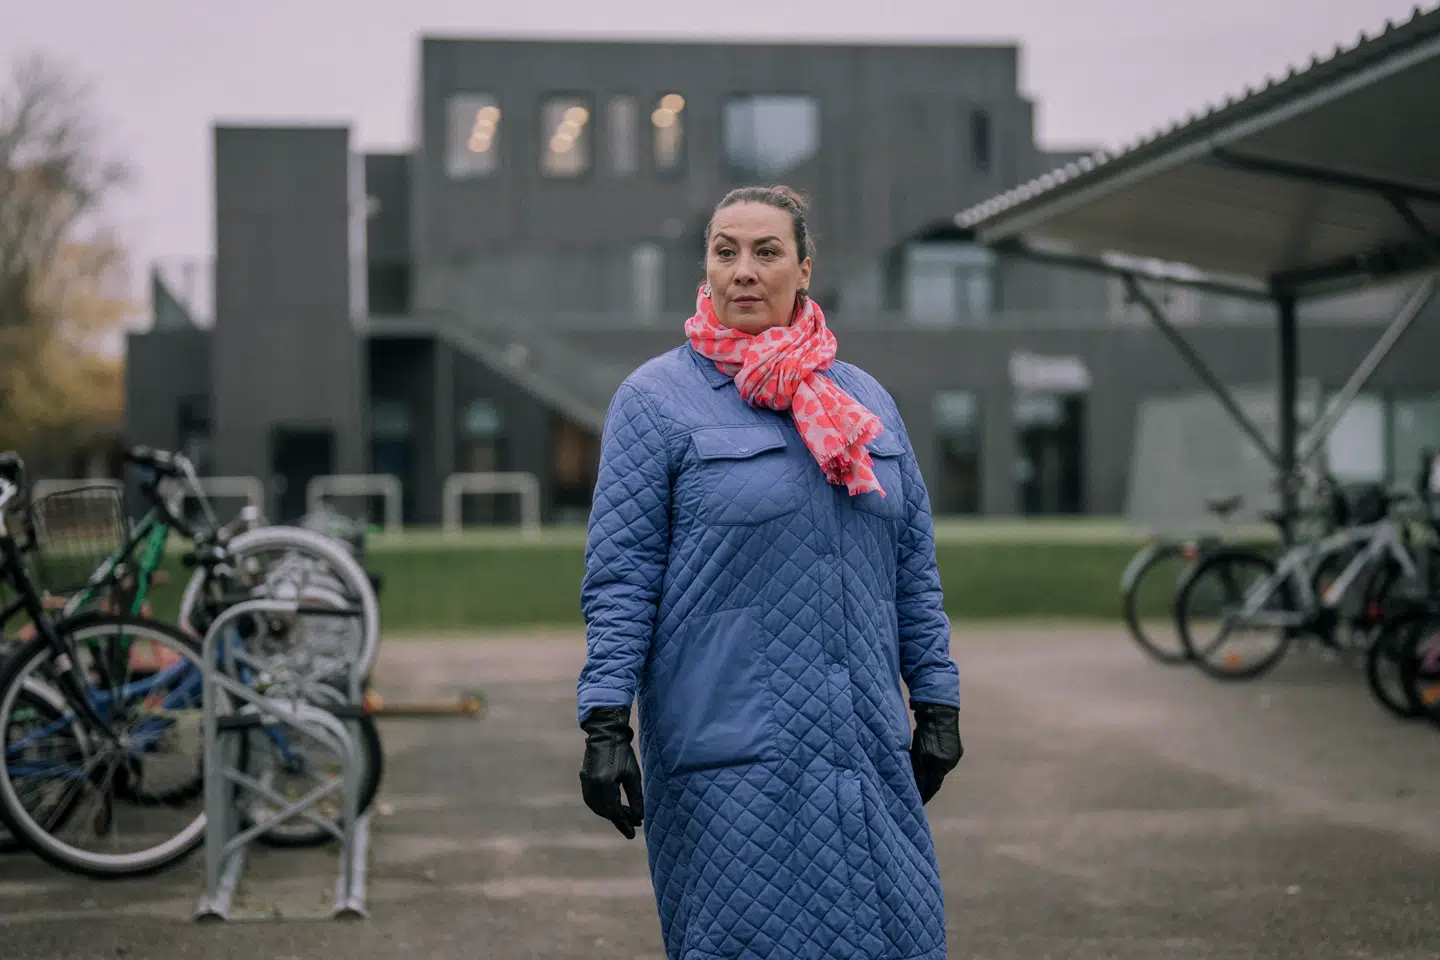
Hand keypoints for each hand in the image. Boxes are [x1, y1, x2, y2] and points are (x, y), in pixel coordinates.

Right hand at [579, 705, 644, 838]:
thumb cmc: (622, 752)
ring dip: (611, 813)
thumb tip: (639, 817)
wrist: (605, 733)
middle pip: (605, 811)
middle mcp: (592, 787)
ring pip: (597, 807)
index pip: (614, 812)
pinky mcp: (584, 779)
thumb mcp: (633, 775)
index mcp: (605, 785)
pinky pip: (592, 800)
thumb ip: (636, 797)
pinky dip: (603, 806)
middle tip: (634, 823)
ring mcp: (586, 783)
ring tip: (626, 815)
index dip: (624, 825)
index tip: (632, 835)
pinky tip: (613, 805)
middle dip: (619, 819)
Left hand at [909, 702, 962, 804]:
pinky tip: (926, 756)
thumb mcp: (919, 753)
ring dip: (929, 770)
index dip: (925, 794)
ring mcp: (955, 753)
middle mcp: (951, 762)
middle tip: (915, 787)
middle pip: (936, 777)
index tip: (918, 802)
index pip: (933, 786)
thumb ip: (919, 772)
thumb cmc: (926, 731)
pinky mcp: (955, 745)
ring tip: (918, 770)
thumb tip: (917, 789)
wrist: (939, 710)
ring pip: (939, 767)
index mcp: (943, 765)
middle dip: (926, 782)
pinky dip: (934, 760)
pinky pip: (942, 757)